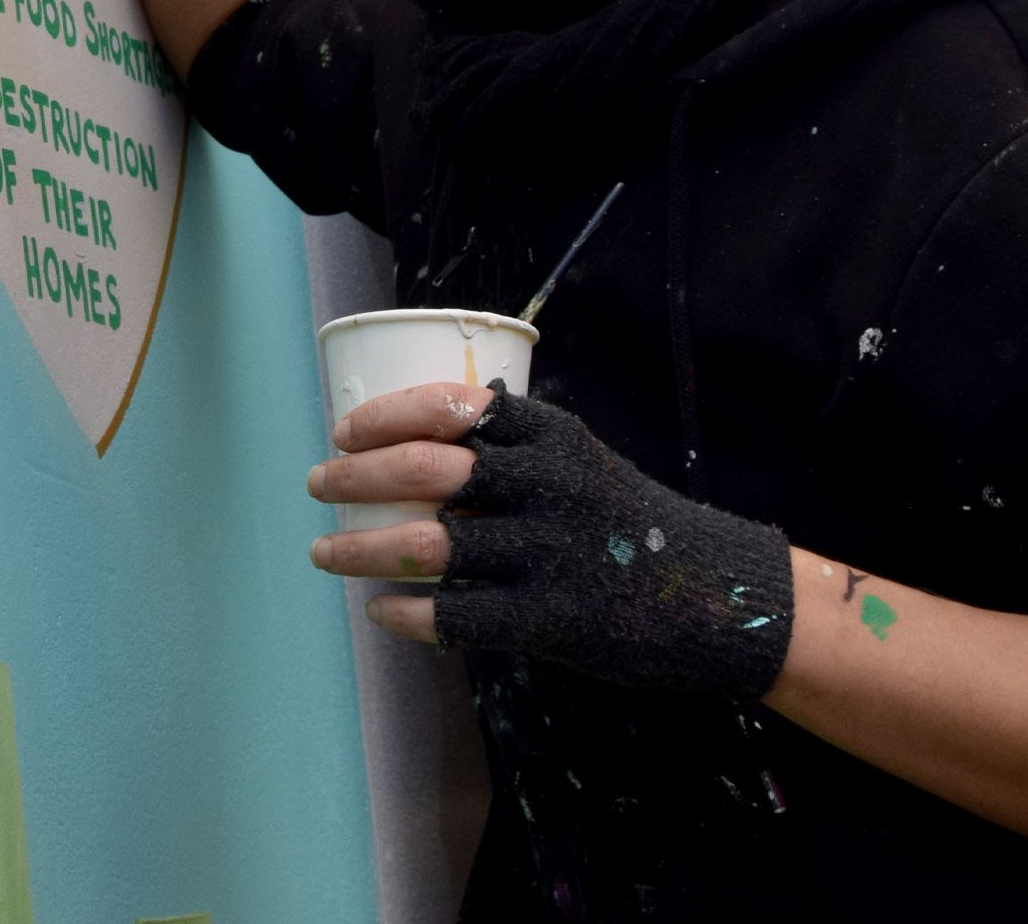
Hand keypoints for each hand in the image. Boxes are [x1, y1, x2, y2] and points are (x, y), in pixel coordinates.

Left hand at [309, 382, 798, 699]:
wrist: (712, 596)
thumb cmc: (627, 523)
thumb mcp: (581, 461)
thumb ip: (515, 446)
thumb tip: (422, 427)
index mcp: (551, 437)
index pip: (449, 407)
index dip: (384, 416)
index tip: (343, 431)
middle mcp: (546, 486)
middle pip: (424, 469)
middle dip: (354, 476)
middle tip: (316, 483)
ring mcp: (548, 554)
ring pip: (427, 544)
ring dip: (360, 549)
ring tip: (324, 552)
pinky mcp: (551, 620)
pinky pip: (456, 615)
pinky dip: (406, 612)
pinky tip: (379, 610)